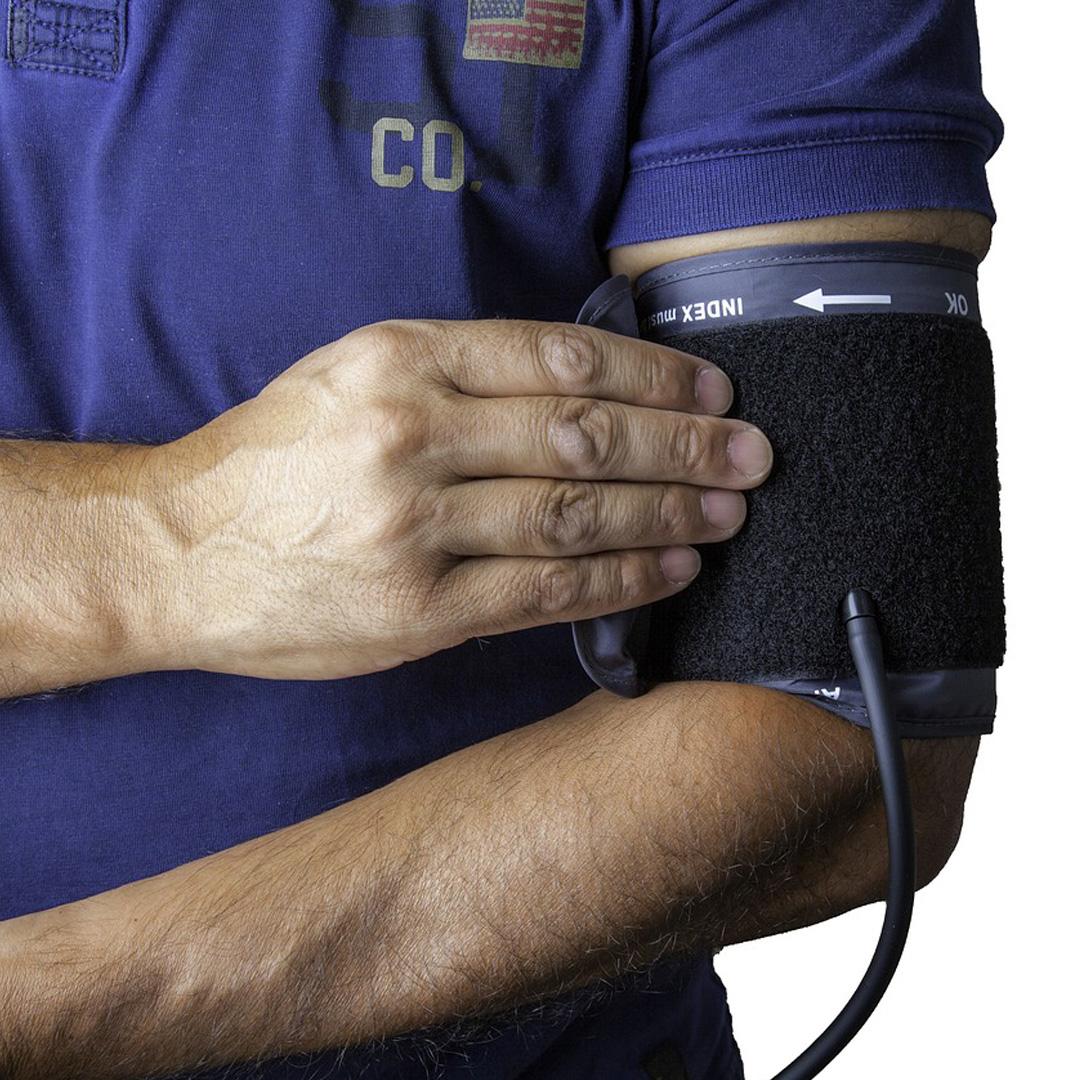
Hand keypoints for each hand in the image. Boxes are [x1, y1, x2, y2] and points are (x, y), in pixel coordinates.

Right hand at [144, 319, 772, 678]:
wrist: (180, 551)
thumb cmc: (273, 459)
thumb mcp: (348, 374)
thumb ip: (455, 372)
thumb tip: (582, 386)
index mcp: (398, 360)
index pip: (559, 357)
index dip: (652, 372)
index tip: (711, 388)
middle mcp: (411, 434)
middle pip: (585, 436)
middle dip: (685, 445)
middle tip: (752, 451)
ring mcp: (415, 527)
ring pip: (576, 514)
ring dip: (669, 513)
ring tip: (728, 512)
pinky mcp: (417, 611)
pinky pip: (544, 591)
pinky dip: (620, 580)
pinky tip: (671, 570)